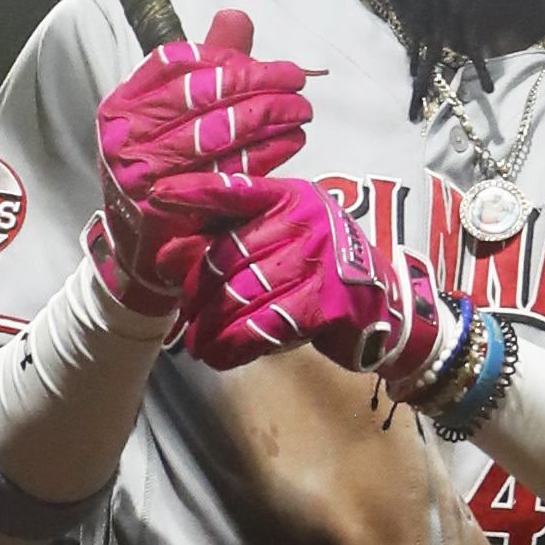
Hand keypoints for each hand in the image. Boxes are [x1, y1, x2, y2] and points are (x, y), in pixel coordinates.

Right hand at [91, 10, 313, 322]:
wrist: (139, 250)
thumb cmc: (161, 170)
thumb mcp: (170, 116)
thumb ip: (204, 67)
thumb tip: (236, 14)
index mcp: (121, 106)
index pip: (176, 63)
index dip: (224, 57)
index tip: (261, 60)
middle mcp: (126, 137)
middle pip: (204, 95)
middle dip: (260, 82)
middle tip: (297, 81)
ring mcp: (146, 175)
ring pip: (220, 132)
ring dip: (271, 115)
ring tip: (302, 109)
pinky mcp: (173, 208)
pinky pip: (231, 171)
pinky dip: (268, 153)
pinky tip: (292, 141)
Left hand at [183, 179, 448, 384]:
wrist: (387, 309)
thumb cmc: (323, 274)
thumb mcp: (288, 240)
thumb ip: (237, 239)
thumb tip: (168, 257)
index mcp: (293, 197)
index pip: (237, 190)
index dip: (196, 191)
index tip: (157, 194)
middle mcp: (306, 220)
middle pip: (230, 254)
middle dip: (199, 291)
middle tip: (184, 316)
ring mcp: (319, 259)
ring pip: (243, 293)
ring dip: (212, 325)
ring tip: (197, 343)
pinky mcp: (326, 301)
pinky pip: (266, 324)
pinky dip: (238, 344)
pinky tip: (220, 355)